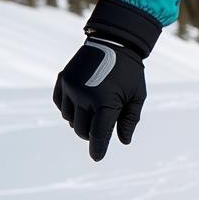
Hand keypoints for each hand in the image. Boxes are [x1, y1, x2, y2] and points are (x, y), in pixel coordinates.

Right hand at [53, 38, 146, 160]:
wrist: (114, 42)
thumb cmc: (130, 72)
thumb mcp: (137, 96)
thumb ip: (130, 120)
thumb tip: (122, 141)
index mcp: (105, 100)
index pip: (99, 133)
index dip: (98, 148)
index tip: (97, 158)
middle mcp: (84, 95)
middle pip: (82, 129)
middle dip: (92, 133)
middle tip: (103, 126)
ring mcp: (71, 87)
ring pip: (70, 120)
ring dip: (82, 121)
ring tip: (95, 109)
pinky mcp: (62, 80)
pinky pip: (61, 106)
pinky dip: (70, 110)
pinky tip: (82, 103)